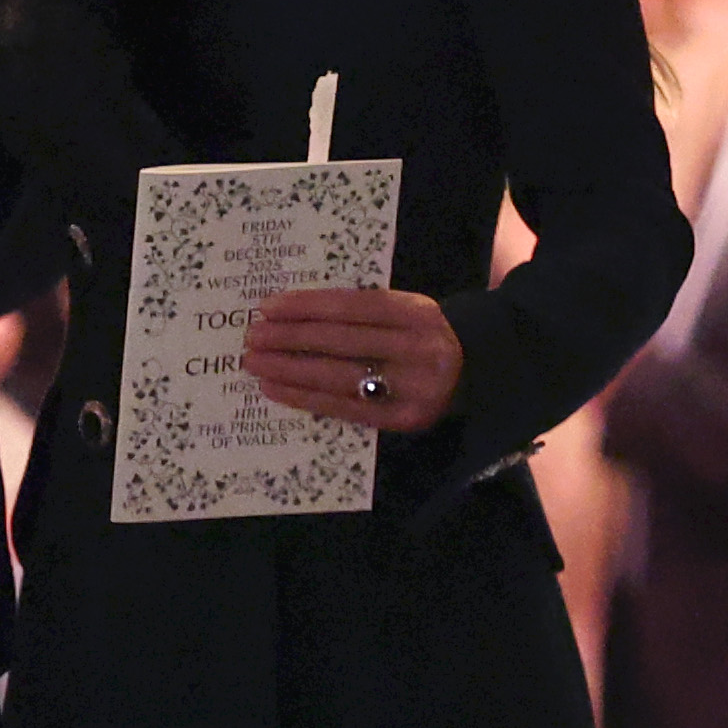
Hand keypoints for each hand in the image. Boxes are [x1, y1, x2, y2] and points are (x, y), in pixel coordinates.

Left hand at [246, 285, 461, 429]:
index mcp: (416, 313)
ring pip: (338, 376)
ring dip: (288, 369)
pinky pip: (344, 408)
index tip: (268, 307)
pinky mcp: (403, 420)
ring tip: (254, 362)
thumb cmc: (422, 336)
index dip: (307, 306)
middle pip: (341, 341)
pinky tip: (275, 388)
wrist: (475, 372)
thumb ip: (362, 312)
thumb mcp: (406, 311)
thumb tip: (292, 314)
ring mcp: (412, 388)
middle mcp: (417, 349)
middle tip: (252, 336)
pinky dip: (304, 398)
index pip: (352, 307)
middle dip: (290, 338)